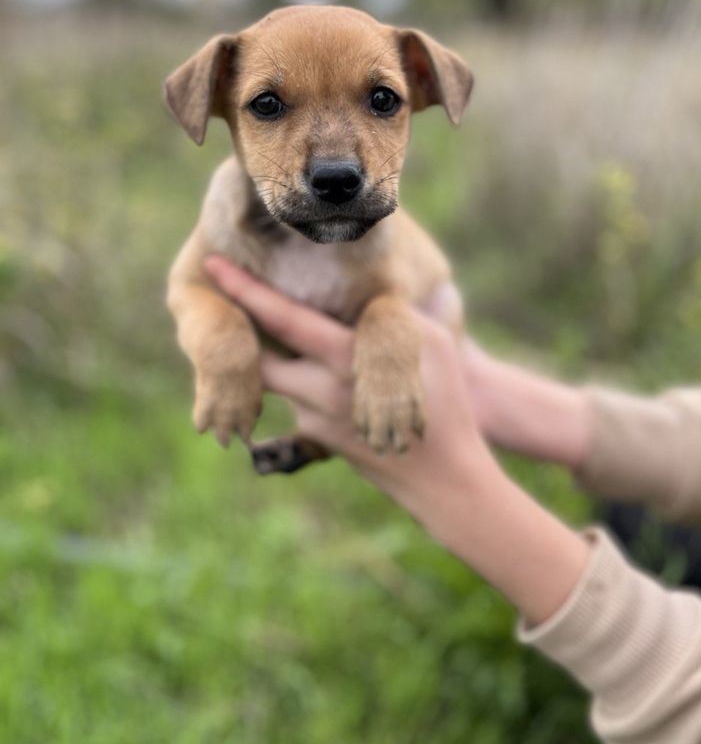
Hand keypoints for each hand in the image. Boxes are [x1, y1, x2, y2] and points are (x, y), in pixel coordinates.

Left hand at [205, 255, 590, 627]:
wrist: (441, 477)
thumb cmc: (444, 399)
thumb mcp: (430, 341)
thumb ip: (389, 313)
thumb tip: (360, 290)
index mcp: (344, 357)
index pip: (281, 317)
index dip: (245, 290)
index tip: (213, 265)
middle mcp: (318, 390)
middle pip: (257, 356)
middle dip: (239, 330)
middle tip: (226, 300)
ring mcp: (313, 419)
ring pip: (274, 378)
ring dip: (271, 355)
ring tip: (273, 330)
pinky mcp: (316, 439)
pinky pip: (296, 401)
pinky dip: (300, 381)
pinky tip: (324, 375)